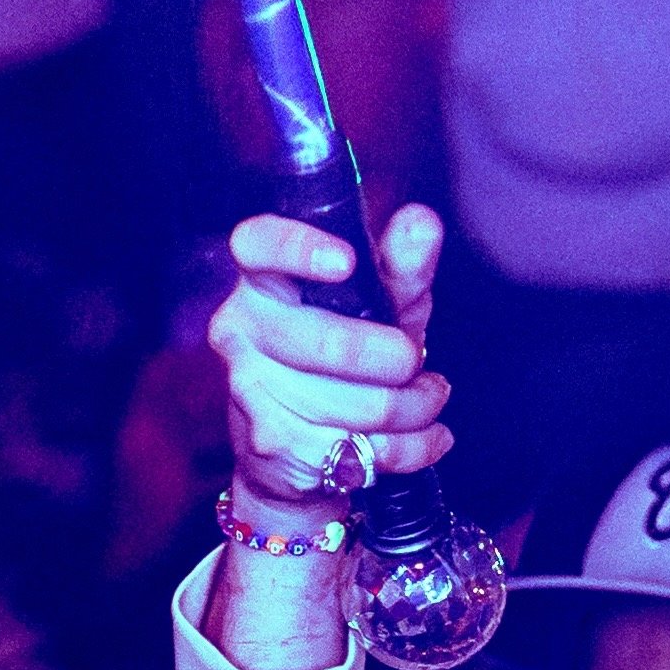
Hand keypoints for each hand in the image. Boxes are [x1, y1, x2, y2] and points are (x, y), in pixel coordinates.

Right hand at [207, 202, 450, 516]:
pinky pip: (366, 448)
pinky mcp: (275, 442)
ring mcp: (251, 388)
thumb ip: (400, 266)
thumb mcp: (378, 306)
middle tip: (414, 360)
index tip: (347, 261)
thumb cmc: (343, 359)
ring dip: (415, 406)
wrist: (301, 448)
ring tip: (428, 398)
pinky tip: (427, 436)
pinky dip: (415, 446)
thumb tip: (422, 221)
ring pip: (357, 404)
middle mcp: (242, 329)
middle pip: (329, 341)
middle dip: (395, 358)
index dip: (299, 248)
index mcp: (262, 281)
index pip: (258, 246)